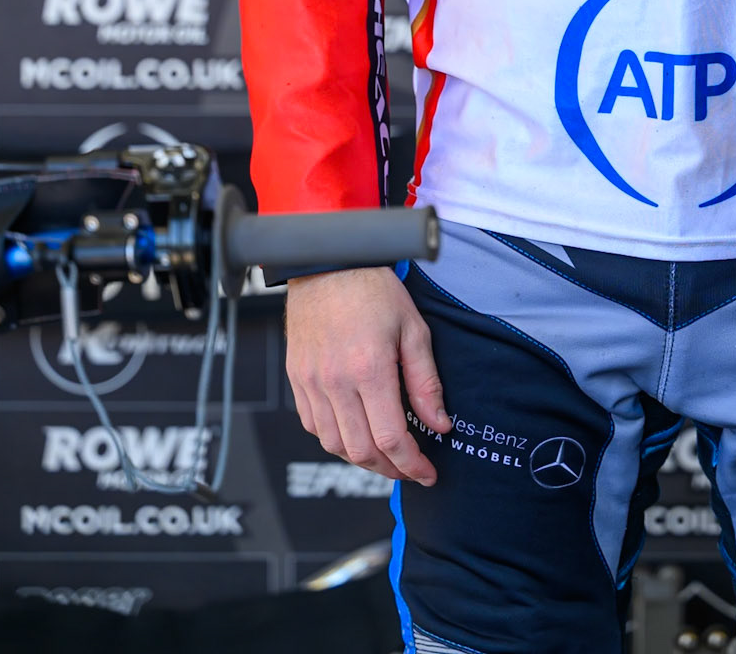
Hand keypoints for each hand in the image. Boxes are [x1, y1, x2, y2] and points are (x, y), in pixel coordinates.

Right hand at [285, 268, 452, 485]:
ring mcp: (311, 383)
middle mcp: (335, 382)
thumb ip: (425, 381)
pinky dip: (335, 439)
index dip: (412, 465)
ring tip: (386, 454)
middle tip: (410, 467)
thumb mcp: (413, 328)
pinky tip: (355, 431)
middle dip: (390, 469)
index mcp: (369, 369)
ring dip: (362, 459)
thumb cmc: (372, 288)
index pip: (390, 439)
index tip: (427, 473)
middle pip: (360, 452)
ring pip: (334, 445)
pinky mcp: (297, 379)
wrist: (328, 262)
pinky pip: (313, 425)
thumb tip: (438, 424)